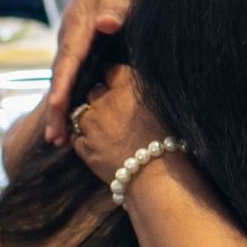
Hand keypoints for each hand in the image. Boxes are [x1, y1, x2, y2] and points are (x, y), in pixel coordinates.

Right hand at [43, 0, 143, 145]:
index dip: (63, 83)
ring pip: (63, 79)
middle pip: (59, 76)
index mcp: (79, 23)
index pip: (69, 58)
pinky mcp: (81, 47)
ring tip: (58, 140)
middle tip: (54, 138)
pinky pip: (72, 75)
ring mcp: (74, 42)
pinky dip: (68, 98)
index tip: (58, 106)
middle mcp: (70, 35)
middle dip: (56, 108)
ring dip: (60, 109)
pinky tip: (71, 120)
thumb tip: (107, 24)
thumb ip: (118, 5)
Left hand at [69, 66, 169, 185]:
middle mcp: (106, 99)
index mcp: (127, 84)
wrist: (158, 176)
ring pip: (81, 113)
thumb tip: (132, 84)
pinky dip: (85, 139)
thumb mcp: (162, 105)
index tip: (119, 87)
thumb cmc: (169, 142)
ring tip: (106, 131)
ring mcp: (91, 123)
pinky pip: (77, 137)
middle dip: (101, 98)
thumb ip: (142, 90)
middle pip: (94, 90)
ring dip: (90, 119)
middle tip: (114, 112)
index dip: (114, 79)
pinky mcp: (84, 145)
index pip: (111, 70)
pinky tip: (100, 146)